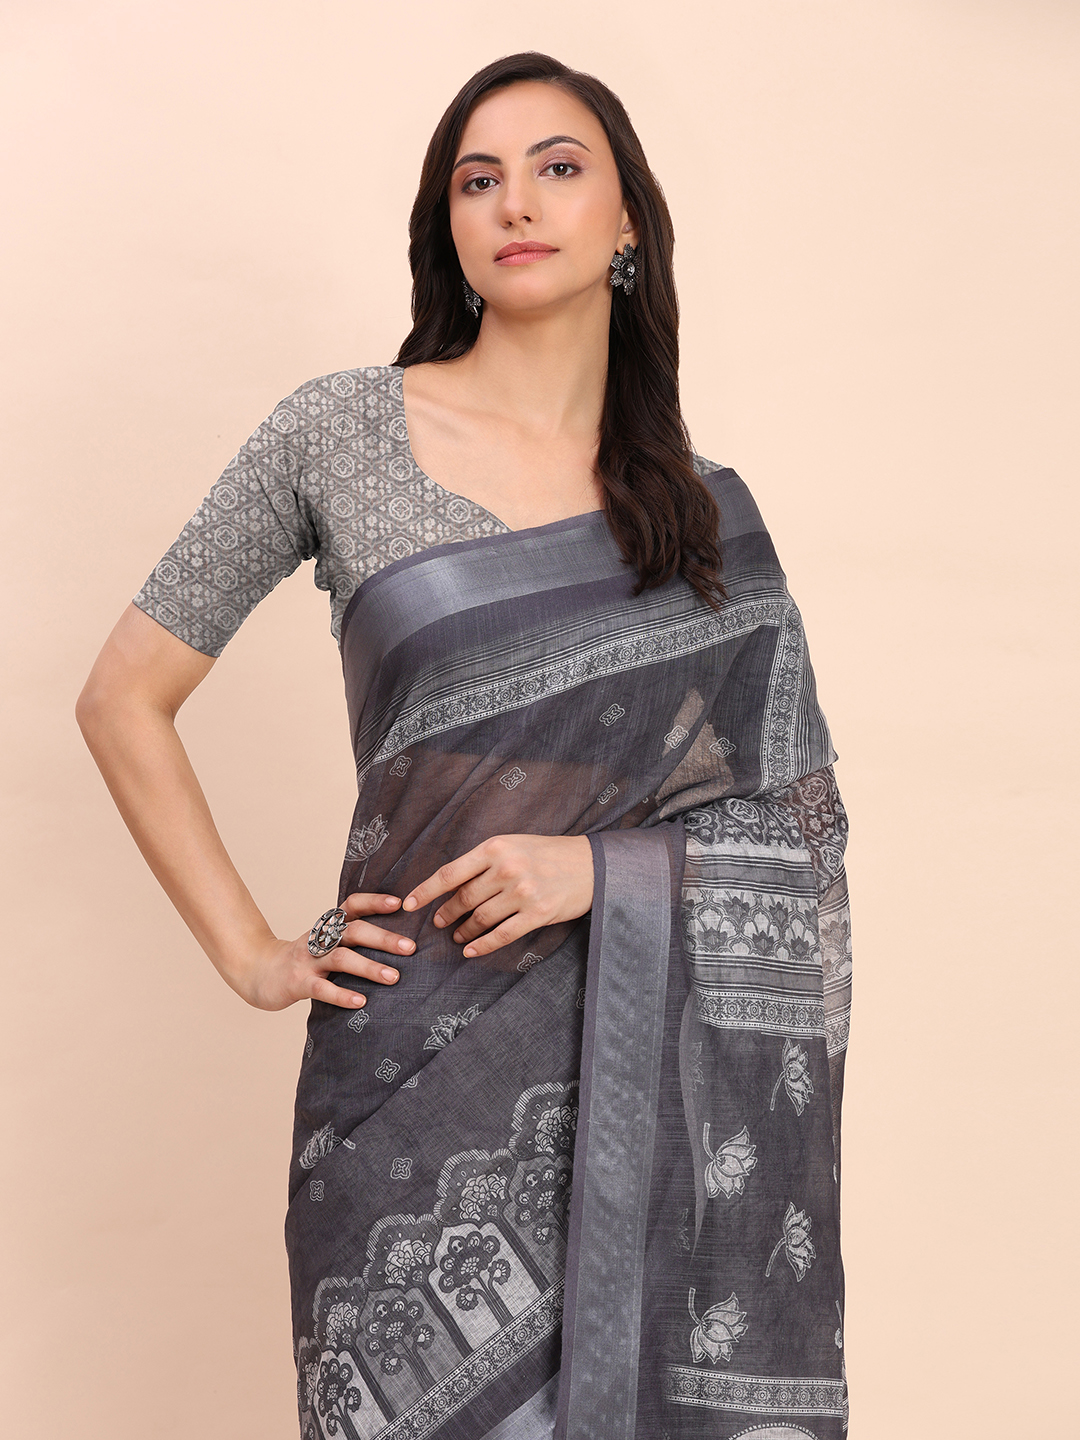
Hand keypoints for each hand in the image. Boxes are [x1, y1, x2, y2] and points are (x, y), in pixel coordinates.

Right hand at [228, 893, 414, 1010]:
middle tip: (410, 948)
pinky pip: (321, 988)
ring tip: (393, 978)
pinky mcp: (297, 982)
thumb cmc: (304, 959)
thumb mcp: (326, 942)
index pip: (353, 905)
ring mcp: (308, 960)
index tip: (400, 903)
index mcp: (329, 926)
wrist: (258, 972)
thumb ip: (352, 939)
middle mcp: (320, 939)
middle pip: (354, 931)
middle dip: (383, 938)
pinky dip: (341, 995)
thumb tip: (398, 943)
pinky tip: (360, 1002)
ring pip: (341, 958)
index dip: (375, 902)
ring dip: (369, 967)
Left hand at [403, 834, 592, 959]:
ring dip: (463, 931)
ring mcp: (522, 893)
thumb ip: (485, 861)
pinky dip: (482, 945)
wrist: (590, 865)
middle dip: (446, 914)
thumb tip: (453, 884)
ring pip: (480, 918)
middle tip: (439, 923)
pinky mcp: (536, 914)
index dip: (425, 891)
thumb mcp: (514, 844)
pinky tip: (471, 951)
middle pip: (463, 898)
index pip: (450, 873)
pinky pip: (501, 935)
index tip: (408, 904)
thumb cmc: (548, 853)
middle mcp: (506, 869)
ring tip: (457, 937)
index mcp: (495, 848)